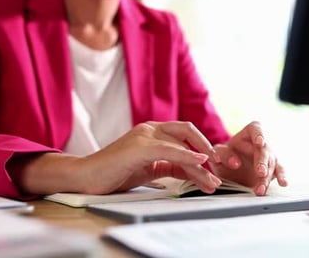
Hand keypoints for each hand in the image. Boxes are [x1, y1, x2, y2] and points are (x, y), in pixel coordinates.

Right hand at [10, 121, 221, 194]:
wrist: (86, 178)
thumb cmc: (115, 173)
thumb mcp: (150, 169)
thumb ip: (171, 166)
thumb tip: (194, 171)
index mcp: (152, 133)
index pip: (185, 134)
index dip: (204, 147)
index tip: (216, 165)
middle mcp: (150, 129)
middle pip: (188, 131)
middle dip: (209, 148)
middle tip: (222, 166)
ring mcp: (144, 135)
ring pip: (182, 143)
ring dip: (202, 161)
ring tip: (214, 180)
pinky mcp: (138, 147)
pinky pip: (169, 150)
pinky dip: (187, 156)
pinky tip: (200, 163)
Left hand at [210, 121, 286, 195]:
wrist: (230, 170)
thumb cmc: (224, 157)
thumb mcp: (218, 154)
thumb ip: (222, 154)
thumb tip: (235, 162)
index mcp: (248, 134)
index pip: (256, 129)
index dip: (259, 134)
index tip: (259, 142)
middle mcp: (261, 144)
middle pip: (264, 150)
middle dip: (262, 162)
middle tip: (260, 172)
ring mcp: (268, 156)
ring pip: (271, 165)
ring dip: (266, 178)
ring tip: (260, 189)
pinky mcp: (273, 169)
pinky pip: (279, 172)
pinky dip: (281, 177)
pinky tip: (283, 183)